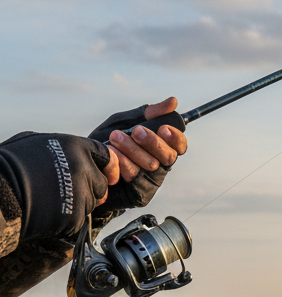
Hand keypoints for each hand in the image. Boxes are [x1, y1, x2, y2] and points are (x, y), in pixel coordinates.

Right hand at [0, 132, 110, 240]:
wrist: (1, 192)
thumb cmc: (12, 164)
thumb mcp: (37, 142)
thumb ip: (64, 149)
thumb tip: (74, 155)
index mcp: (76, 148)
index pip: (106, 156)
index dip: (108, 167)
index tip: (108, 176)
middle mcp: (84, 170)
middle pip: (101, 184)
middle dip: (91, 189)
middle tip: (70, 191)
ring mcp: (81, 194)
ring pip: (91, 203)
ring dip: (78, 204)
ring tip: (53, 199)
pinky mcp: (76, 216)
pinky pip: (79, 219)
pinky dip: (68, 218)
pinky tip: (50, 211)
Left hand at [89, 98, 187, 213]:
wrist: (86, 164)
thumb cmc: (109, 142)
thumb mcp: (126, 121)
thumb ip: (148, 113)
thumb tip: (173, 101)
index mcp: (161, 147)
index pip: (179, 144)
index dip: (176, 137)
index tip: (163, 128)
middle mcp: (160, 165)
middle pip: (169, 155)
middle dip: (153, 142)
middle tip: (136, 131)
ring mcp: (151, 180)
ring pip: (152, 165)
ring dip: (132, 149)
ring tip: (115, 137)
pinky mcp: (141, 194)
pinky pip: (136, 177)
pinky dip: (123, 163)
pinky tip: (112, 154)